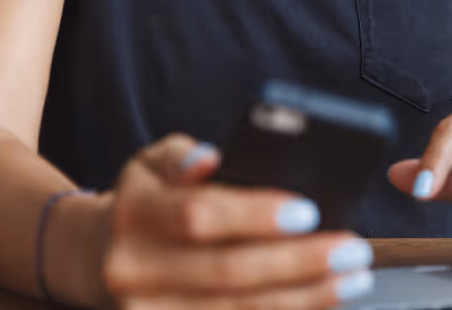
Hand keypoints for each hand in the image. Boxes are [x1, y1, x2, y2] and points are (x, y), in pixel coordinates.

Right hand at [99, 134, 374, 308]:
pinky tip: (319, 299)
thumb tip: (210, 159)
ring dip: (304, 297)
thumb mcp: (152, 161)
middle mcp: (132, 271)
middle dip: (297, 262)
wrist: (100, 256)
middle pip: (226, 272)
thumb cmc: (146, 197)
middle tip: (352, 249)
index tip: (309, 210)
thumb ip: (183, 156)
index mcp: (132, 213)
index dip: (255, 215)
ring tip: (351, 277)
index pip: (198, 215)